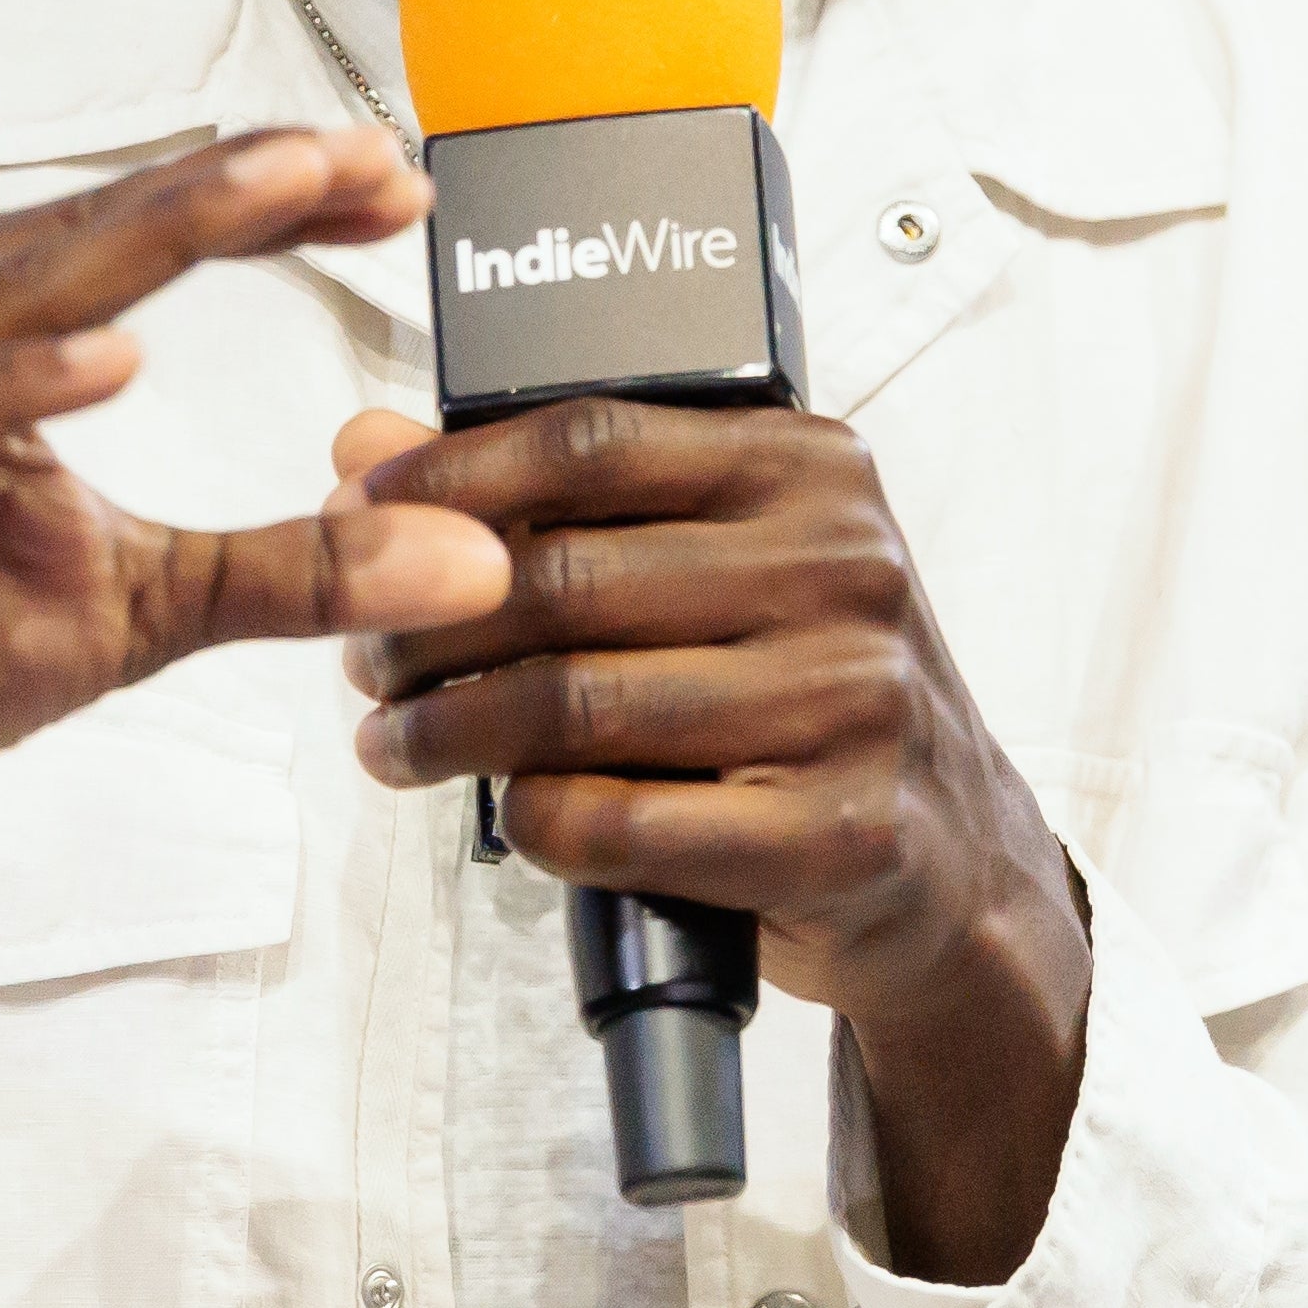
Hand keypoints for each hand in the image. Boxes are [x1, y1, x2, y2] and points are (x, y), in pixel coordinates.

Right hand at [0, 133, 507, 1084]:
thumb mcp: (129, 614)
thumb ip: (290, 573)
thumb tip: (471, 560)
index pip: (152, 232)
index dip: (278, 200)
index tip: (407, 183)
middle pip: (106, 228)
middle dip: (251, 184)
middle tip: (381, 157)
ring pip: (26, 290)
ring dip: (159, 233)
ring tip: (285, 189)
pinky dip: (16, 380)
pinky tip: (117, 358)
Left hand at [331, 398, 1088, 1280]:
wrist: (951, 867)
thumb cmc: (805, 700)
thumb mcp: (706, 568)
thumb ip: (550, 501)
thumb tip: (362, 450)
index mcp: (808, 469)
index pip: (589, 440)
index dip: (448, 481)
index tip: (356, 523)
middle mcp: (843, 567)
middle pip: (562, 576)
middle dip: (424, 624)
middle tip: (362, 660)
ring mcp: (853, 700)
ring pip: (577, 704)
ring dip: (449, 732)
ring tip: (393, 741)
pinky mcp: (842, 830)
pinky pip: (622, 823)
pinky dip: (535, 824)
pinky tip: (506, 818)